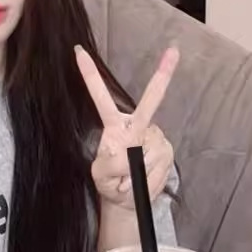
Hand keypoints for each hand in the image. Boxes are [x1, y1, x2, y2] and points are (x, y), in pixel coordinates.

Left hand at [75, 45, 178, 211]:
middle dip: (162, 77)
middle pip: (149, 102)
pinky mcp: (166, 149)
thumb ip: (109, 164)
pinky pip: (156, 166)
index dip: (90, 75)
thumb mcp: (100, 176)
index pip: (100, 98)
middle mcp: (137, 125)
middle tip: (173, 50)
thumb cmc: (110, 183)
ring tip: (129, 178)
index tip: (78, 52)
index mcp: (114, 125)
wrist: (128, 201)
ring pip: (146, 154)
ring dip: (136, 174)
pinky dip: (147, 179)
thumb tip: (125, 155)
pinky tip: (142, 180)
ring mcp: (154, 136)